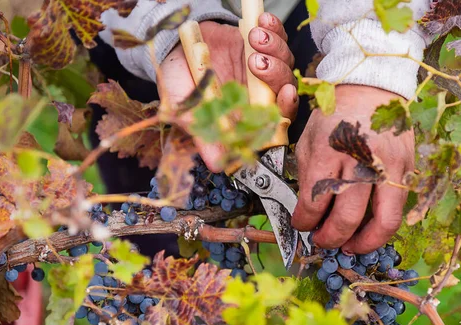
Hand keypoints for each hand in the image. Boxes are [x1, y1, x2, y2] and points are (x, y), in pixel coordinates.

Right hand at [159, 13, 297, 170]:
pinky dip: (275, 29)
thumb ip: (200, 132)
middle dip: (277, 74)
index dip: (285, 110)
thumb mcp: (182, 106)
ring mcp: (263, 69)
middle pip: (286, 90)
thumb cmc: (178, 79)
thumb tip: (217, 165)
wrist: (174, 42)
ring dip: (275, 50)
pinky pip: (280, 37)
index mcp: (245, 114)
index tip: (285, 95)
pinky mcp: (263, 45)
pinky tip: (261, 24)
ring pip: (286, 63)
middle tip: (255, 61)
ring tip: (253, 38)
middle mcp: (259, 94)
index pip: (276, 120)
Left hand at [292, 85, 414, 253]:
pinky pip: (398, 210)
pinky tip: (368, 228)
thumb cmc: (335, 118)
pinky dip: (382, 227)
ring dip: (364, 243)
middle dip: (330, 238)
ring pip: (383, 221)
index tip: (302, 224)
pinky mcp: (407, 170)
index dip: (304, 221)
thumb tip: (308, 216)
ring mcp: (389, 166)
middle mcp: (361, 160)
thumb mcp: (308, 141)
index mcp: (329, 150)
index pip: (314, 201)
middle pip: (347, 217)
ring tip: (350, 246)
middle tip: (322, 241)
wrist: (370, 91)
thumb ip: (306, 179)